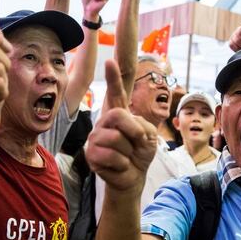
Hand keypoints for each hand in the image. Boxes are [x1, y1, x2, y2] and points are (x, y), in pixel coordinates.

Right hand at [86, 59, 156, 191]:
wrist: (133, 177)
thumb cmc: (140, 153)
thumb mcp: (149, 136)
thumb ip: (141, 125)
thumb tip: (122, 131)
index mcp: (119, 114)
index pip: (116, 94)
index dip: (114, 78)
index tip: (110, 62)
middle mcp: (104, 122)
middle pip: (118, 115)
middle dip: (134, 131)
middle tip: (138, 142)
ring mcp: (95, 138)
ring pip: (115, 139)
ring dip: (129, 152)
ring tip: (126, 156)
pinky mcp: (91, 154)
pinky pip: (111, 156)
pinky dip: (122, 164)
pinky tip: (120, 165)